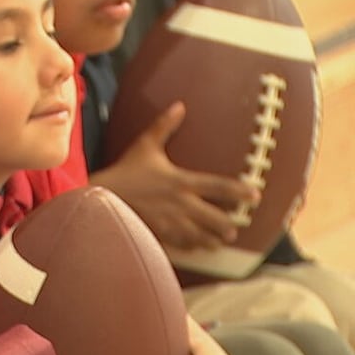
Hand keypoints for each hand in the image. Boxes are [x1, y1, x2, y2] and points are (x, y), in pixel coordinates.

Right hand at [90, 102, 259, 249]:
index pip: (219, 186)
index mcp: (181, 181)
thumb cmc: (124, 172)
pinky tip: (194, 248)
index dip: (240, 191)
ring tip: (218, 243)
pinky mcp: (157, 234)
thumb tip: (179, 106)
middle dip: (226, 225)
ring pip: (199, 235)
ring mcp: (170, 222)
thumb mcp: (144, 146)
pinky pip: (180, 244)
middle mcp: (180, 204)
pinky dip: (190, 246)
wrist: (100, 196)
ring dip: (210, 239)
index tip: (255, 196)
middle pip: (213, 218)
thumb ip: (164, 126)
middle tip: (234, 230)